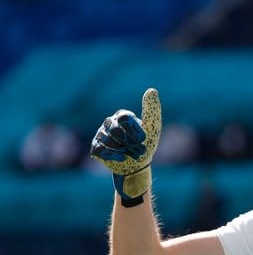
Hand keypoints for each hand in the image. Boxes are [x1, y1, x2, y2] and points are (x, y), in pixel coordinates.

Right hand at [90, 88, 161, 204]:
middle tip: (139, 149)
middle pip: (116, 130)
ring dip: (124, 151)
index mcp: (122, 115)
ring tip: (132, 154)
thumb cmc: (146, 143)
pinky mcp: (96, 147)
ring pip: (108, 141)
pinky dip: (114, 156)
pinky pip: (101, 150)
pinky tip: (122, 158)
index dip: (134, 131)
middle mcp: (109, 122)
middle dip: (130, 143)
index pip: (124, 118)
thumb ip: (152, 109)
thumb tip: (151, 90)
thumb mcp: (153, 127)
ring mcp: (101, 134)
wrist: (138, 164)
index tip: (142, 139)